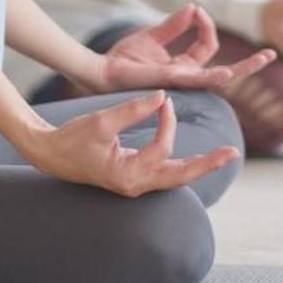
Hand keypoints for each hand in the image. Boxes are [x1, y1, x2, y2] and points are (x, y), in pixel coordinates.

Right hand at [17, 91, 239, 197]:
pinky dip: (181, 165)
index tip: (164, 100)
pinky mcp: (132, 179)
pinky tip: (195, 158)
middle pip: (180, 177)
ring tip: (222, 157)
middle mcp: (135, 185)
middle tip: (232, 153)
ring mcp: (134, 185)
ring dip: (198, 166)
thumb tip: (163, 96)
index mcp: (128, 175)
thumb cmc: (72, 139)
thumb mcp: (102, 121)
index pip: (162, 147)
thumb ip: (134, 109)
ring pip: (174, 179)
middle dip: (207, 164)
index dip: (167, 121)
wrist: (49, 155)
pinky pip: (164, 174)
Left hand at [92, 4, 273, 94]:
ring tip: (262, 60)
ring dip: (241, 69)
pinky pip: (195, 79)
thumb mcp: (152, 37)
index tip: (196, 11)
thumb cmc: (124, 58)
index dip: (206, 25)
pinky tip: (226, 72)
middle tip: (271, 54)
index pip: (208, 46)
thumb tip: (195, 7)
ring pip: (217, 77)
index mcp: (183, 66)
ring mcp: (181, 81)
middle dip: (249, 64)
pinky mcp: (170, 80)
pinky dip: (213, 75)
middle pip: (226, 71)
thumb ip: (174, 25)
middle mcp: (186, 76)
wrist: (102, 71)